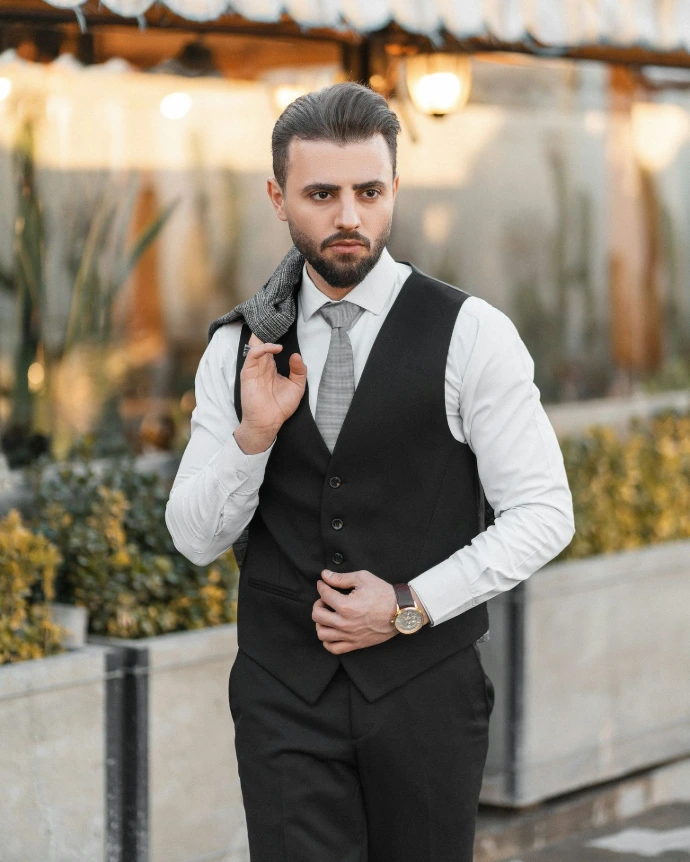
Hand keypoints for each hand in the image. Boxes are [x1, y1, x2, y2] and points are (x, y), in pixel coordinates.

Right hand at [235, 332, 306, 453]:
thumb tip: (296, 355)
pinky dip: (263, 348)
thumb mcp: (297, 387)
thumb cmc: (280, 407)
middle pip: (262, 340)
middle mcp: (262, 365)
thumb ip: (299, 371)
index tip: (284, 323)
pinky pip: (253, 354)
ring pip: (256, 344)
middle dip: (267, 327)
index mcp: (272, 367)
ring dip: (263, 333)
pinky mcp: (248, 372)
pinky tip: (275, 348)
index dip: (276, 335)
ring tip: (273, 324)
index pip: (272, 346)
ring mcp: (254, 368)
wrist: (268, 423)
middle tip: (275, 314)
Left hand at [311, 569, 399, 653]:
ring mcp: (349, 635)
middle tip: (325, 599)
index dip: (322, 586)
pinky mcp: (355, 644)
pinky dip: (327, 640)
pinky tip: (332, 630)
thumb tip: (324, 575)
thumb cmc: (383, 593)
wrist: (400, 611)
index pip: (323, 594)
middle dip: (318, 603)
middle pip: (317, 615)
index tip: (323, 584)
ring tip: (328, 615)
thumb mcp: (363, 578)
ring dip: (320, 622)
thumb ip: (341, 578)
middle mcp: (345, 623)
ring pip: (321, 633)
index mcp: (346, 606)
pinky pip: (333, 648)